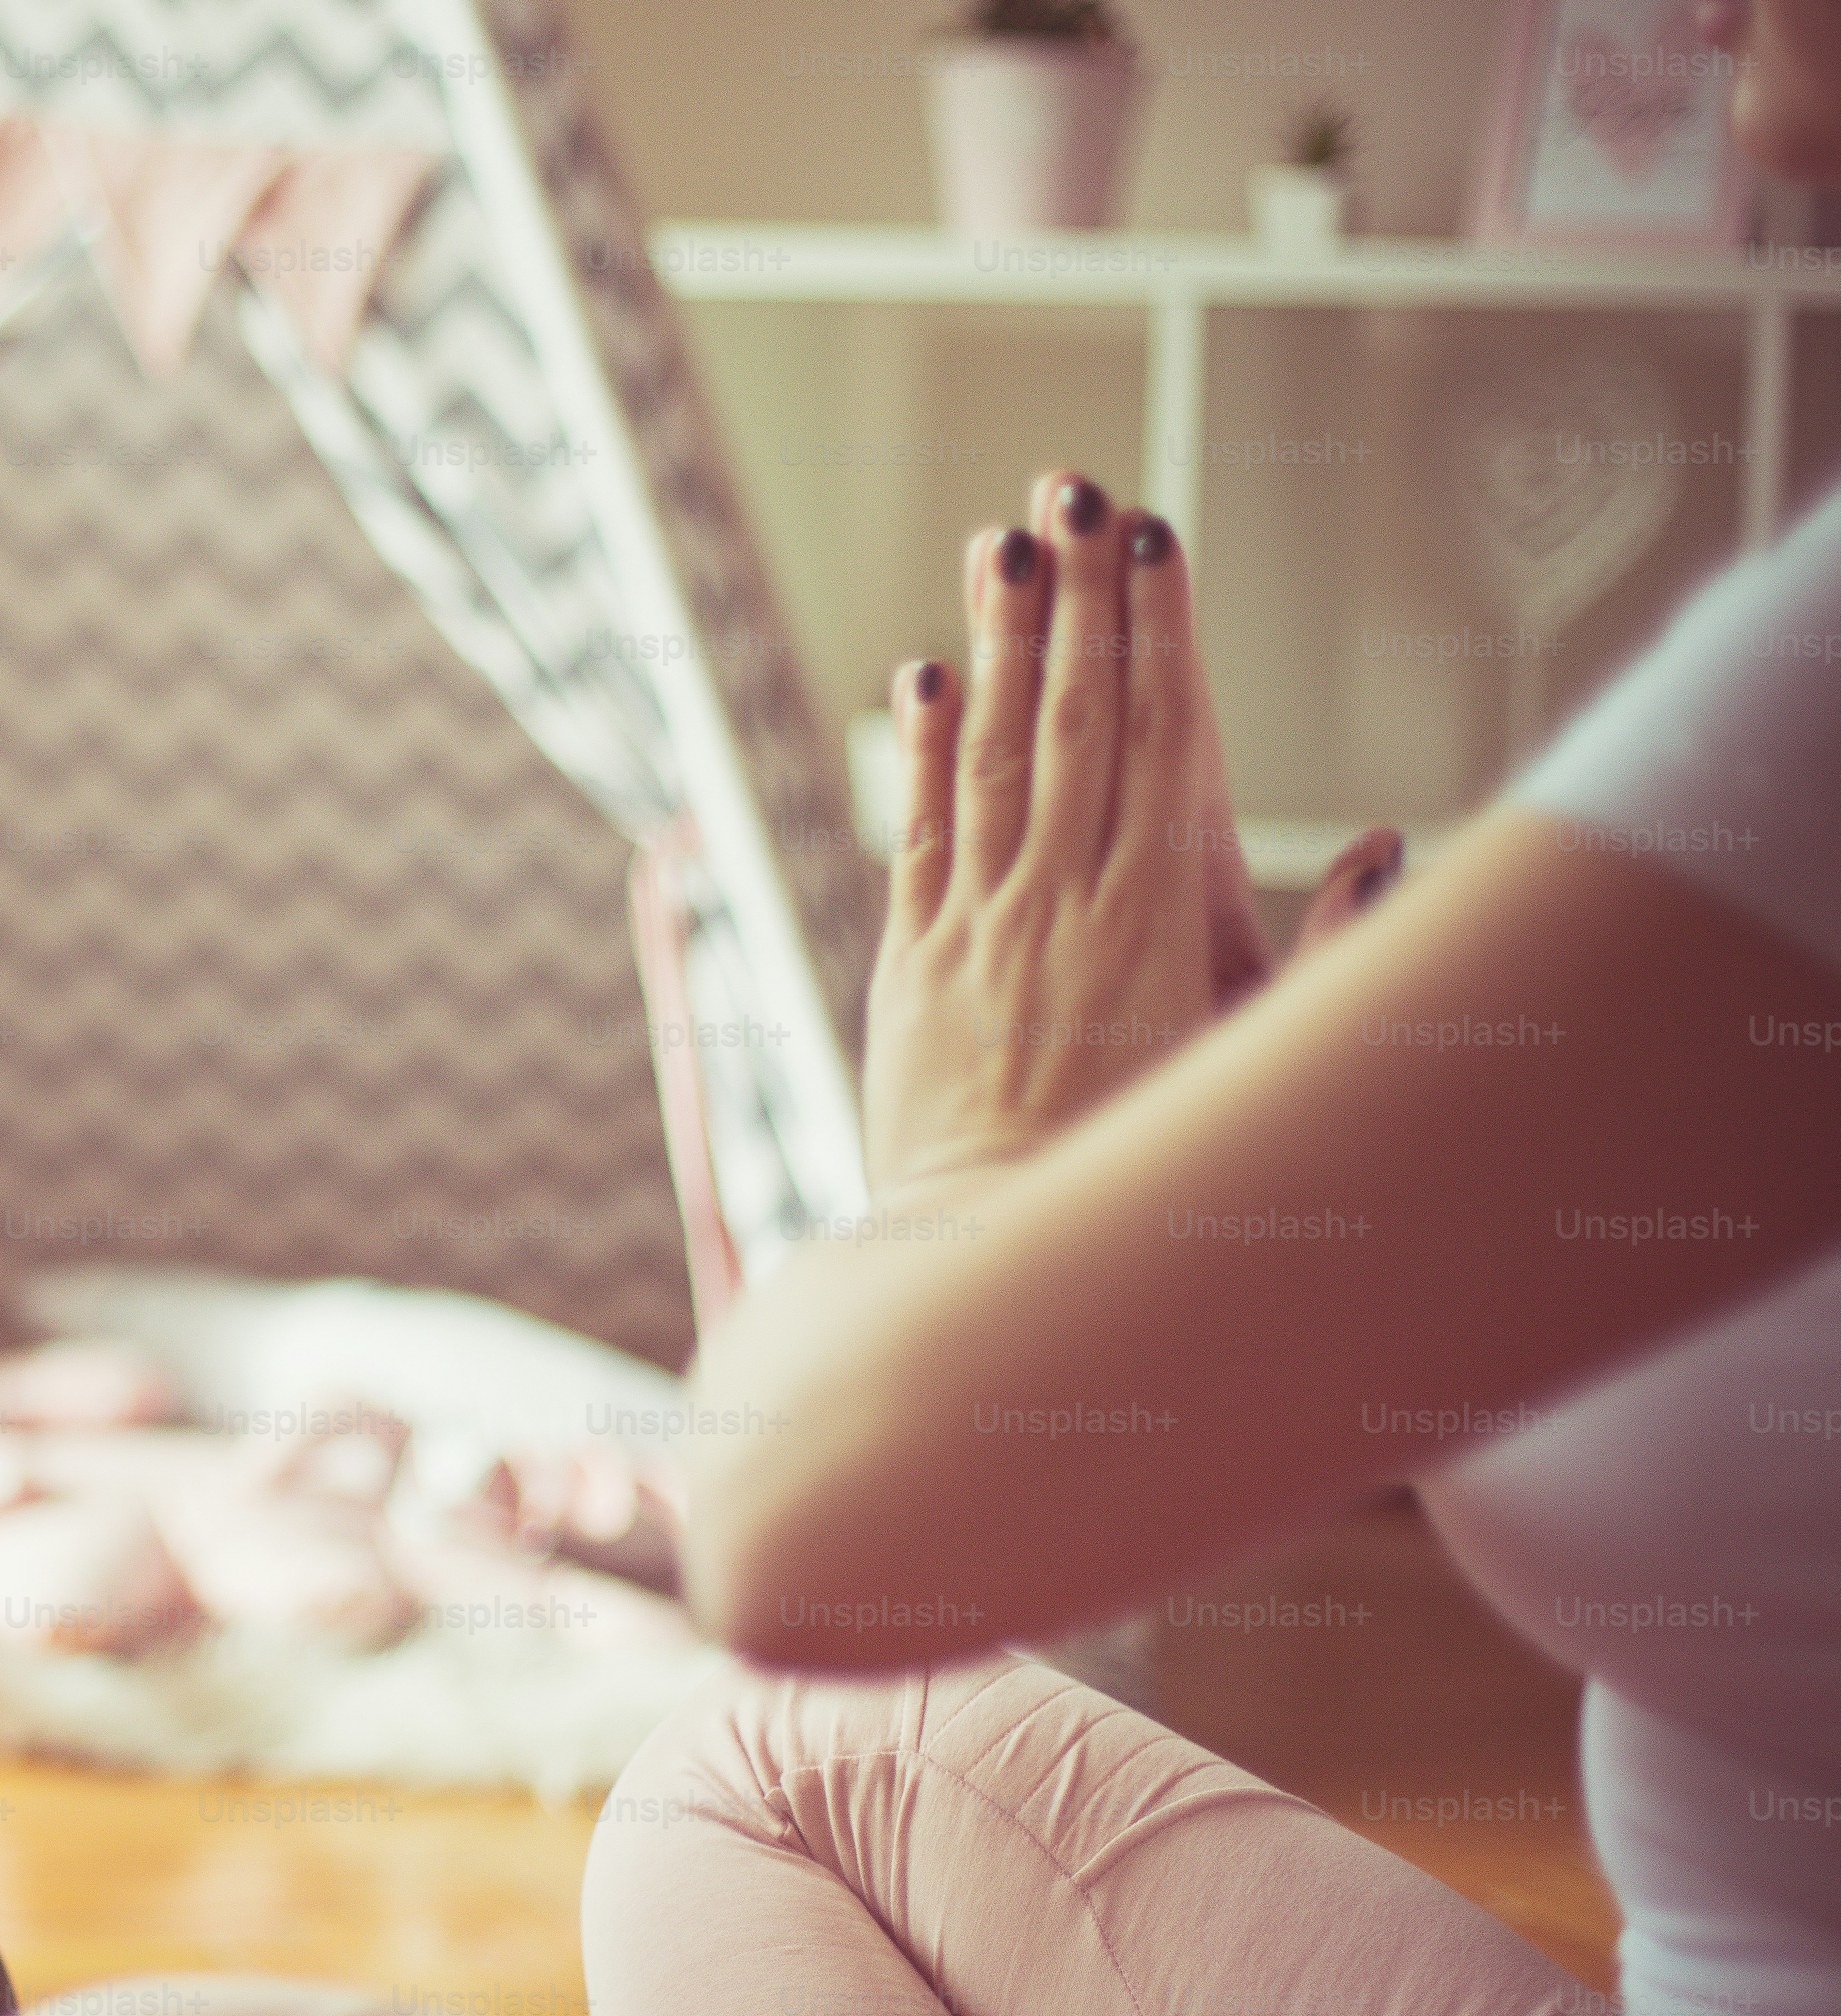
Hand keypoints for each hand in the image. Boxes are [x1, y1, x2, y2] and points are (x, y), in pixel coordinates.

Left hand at [861, 470, 1398, 1202]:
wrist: (1008, 1253)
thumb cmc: (1151, 1165)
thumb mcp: (1260, 1060)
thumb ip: (1328, 950)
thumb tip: (1376, 847)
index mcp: (1156, 911)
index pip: (1159, 733)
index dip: (1155, 628)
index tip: (1151, 539)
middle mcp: (1063, 898)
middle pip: (1076, 717)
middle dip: (1078, 597)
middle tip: (1071, 488)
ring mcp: (979, 924)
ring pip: (991, 754)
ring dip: (999, 643)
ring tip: (1002, 541)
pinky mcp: (914, 963)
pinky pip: (918, 831)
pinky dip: (921, 749)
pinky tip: (924, 675)